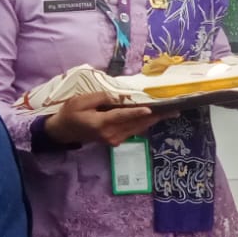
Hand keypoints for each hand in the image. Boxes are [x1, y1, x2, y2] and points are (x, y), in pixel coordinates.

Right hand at [45, 91, 170, 146]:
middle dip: (155, 116)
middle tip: (174, 110)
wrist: (63, 131)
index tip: (151, 109)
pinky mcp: (116, 140)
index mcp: (100, 124)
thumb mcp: (80, 101)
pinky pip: (133, 130)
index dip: (137, 113)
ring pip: (138, 128)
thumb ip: (100, 98)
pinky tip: (155, 116)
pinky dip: (144, 123)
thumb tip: (119, 96)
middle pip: (136, 124)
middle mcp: (111, 134)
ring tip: (170, 113)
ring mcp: (114, 139)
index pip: (122, 116)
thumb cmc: (70, 113)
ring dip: (153, 120)